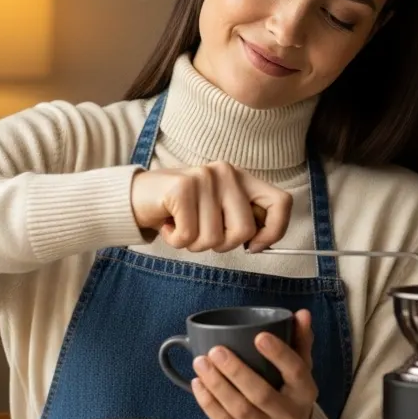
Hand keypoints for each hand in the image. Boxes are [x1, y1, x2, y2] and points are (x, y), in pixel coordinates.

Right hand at [130, 162, 291, 251]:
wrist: (136, 197)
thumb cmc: (181, 210)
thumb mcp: (217, 211)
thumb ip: (242, 220)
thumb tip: (262, 243)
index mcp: (241, 178)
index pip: (281, 202)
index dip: (274, 231)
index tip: (255, 247)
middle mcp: (226, 172)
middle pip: (245, 230)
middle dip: (222, 245)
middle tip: (202, 235)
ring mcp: (204, 178)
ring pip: (214, 238)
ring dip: (195, 244)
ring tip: (182, 227)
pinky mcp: (181, 188)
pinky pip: (189, 236)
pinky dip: (176, 241)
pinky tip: (168, 225)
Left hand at [191, 309, 317, 418]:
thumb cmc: (290, 396)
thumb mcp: (300, 371)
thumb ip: (301, 341)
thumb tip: (302, 313)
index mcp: (306, 393)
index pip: (296, 372)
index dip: (279, 354)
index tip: (259, 336)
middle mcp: (290, 417)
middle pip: (261, 393)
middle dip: (236, 371)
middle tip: (216, 350)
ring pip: (239, 409)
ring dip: (217, 385)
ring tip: (200, 363)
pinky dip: (208, 403)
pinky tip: (198, 384)